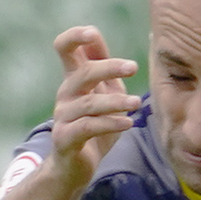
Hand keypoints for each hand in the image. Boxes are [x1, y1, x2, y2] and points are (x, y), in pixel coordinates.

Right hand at [48, 26, 141, 177]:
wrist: (77, 166)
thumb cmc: (95, 126)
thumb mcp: (105, 94)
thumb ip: (109, 70)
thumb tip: (114, 40)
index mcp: (74, 78)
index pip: (64, 47)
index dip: (74, 36)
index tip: (92, 33)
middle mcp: (66, 93)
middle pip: (83, 72)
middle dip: (109, 67)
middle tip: (134, 68)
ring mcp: (63, 116)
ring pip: (89, 103)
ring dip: (116, 101)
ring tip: (137, 103)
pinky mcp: (66, 138)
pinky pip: (88, 127)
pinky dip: (110, 123)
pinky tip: (128, 123)